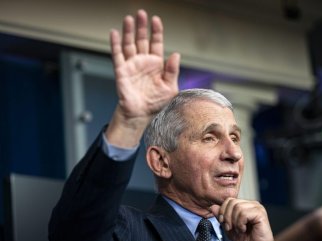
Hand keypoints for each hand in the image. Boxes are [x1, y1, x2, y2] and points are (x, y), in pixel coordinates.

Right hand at [106, 9, 179, 146]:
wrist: (140, 115)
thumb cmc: (155, 103)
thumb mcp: (170, 87)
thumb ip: (172, 71)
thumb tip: (176, 55)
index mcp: (156, 64)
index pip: (156, 43)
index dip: (156, 31)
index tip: (156, 20)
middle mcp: (143, 62)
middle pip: (142, 40)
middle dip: (142, 26)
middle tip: (141, 13)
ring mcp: (132, 65)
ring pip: (129, 44)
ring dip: (129, 32)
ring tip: (129, 19)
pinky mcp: (121, 71)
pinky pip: (117, 55)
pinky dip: (115, 44)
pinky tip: (114, 33)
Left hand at [210, 198, 273, 240]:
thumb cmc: (246, 240)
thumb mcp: (229, 228)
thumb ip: (222, 217)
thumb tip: (213, 207)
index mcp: (246, 205)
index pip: (230, 200)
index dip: (223, 210)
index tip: (223, 222)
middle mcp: (252, 204)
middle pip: (232, 202)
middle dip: (227, 216)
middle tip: (230, 228)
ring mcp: (257, 208)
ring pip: (237, 207)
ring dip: (234, 221)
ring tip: (239, 230)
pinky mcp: (260, 213)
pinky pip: (243, 213)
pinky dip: (240, 224)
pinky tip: (244, 229)